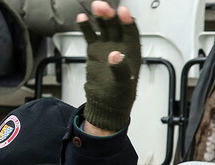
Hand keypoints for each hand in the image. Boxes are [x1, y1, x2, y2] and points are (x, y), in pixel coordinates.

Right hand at [77, 1, 140, 133]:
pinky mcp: (96, 51)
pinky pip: (91, 36)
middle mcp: (121, 48)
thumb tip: (115, 55)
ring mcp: (107, 48)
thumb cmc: (118, 97)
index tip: (123, 12)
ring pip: (104, 28)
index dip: (128, 22)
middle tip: (102, 7)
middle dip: (111, 16)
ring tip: (95, 8)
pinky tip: (82, 18)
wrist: (104, 105)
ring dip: (100, 17)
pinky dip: (86, 27)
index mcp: (133, 55)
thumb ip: (119, 69)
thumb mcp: (122, 85)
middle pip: (117, 27)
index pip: (132, 34)